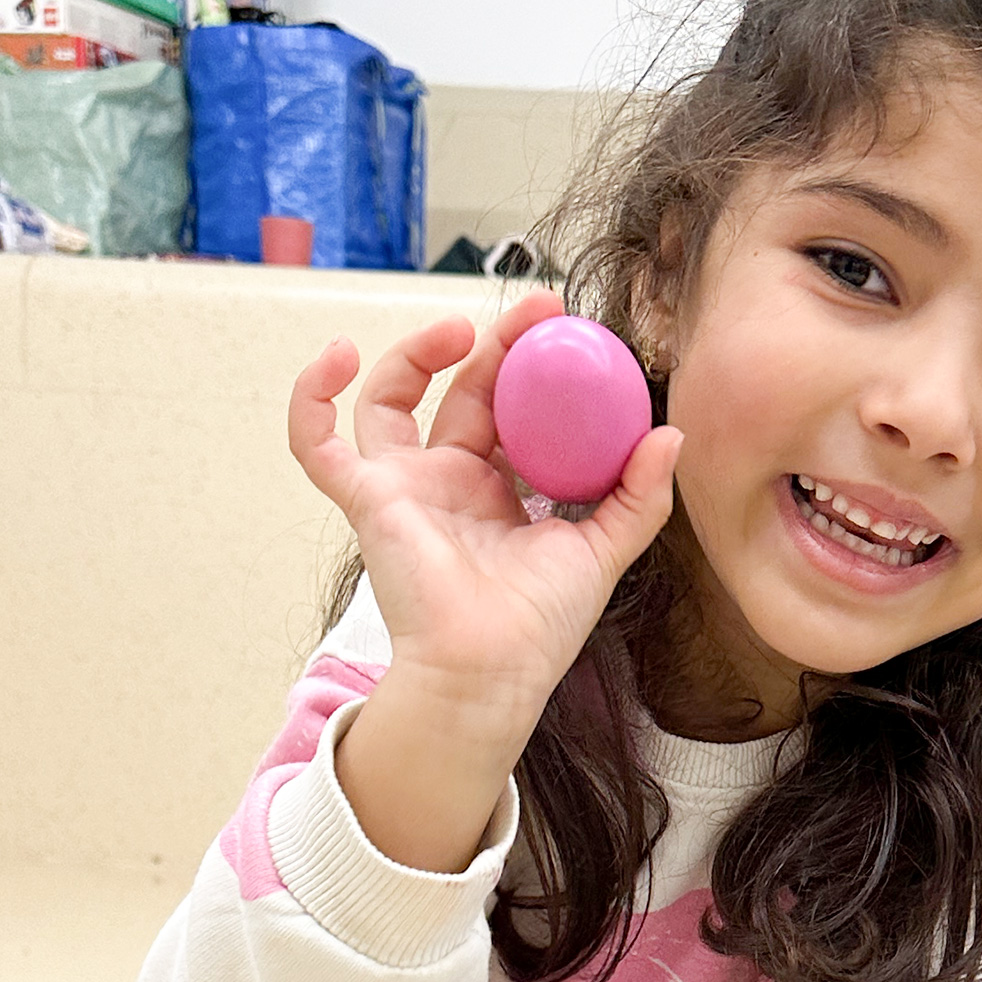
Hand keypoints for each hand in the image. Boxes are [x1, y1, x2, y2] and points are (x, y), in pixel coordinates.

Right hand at [289, 290, 681, 869]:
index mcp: (503, 490)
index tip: (569, 328)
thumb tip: (670, 433)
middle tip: (539, 311)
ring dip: (415, 355)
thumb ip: (640, 494)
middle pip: (464, 393)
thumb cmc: (542, 623)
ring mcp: (405, 487)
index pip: (516, 411)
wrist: (493, 670)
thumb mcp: (606, 549)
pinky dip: (310, 398)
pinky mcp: (368, 500)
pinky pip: (317, 445)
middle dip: (496, 346)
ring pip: (390, 402)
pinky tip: (334, 356)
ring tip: (460, 329)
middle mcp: (451, 482)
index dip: (536, 368)